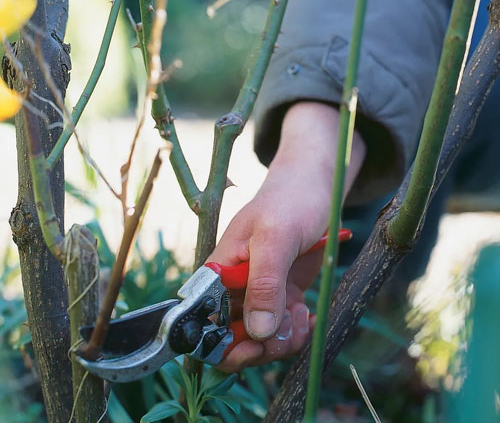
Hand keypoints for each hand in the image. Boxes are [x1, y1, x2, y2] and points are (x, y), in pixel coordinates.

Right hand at [207, 102, 365, 371]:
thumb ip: (264, 282)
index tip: (254, 348)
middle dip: (260, 347)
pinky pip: (281, 328)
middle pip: (233, 338)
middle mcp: (234, 287)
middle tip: (286, 332)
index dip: (222, 345)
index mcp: (219, 273)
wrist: (315, 187)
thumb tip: (257, 332)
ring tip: (301, 318)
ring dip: (281, 339)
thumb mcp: (275, 237)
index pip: (205, 323)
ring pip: (260, 338)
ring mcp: (259, 292)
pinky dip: (294, 331)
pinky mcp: (281, 293)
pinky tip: (306, 316)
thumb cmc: (290, 202)